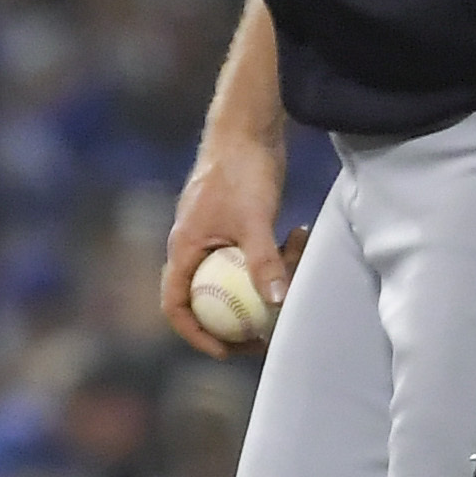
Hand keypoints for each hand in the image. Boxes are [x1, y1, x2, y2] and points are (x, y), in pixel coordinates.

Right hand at [159, 145, 293, 362]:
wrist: (247, 125)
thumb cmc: (241, 169)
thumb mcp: (254, 220)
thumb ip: (264, 262)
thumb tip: (276, 304)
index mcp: (183, 247)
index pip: (175, 304)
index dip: (196, 334)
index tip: (227, 351)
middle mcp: (191, 244)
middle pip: (205, 296)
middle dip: (237, 317)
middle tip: (267, 331)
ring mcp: (211, 234)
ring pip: (233, 274)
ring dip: (266, 277)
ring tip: (297, 258)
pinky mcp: (232, 223)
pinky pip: (249, 253)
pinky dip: (273, 254)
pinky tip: (300, 233)